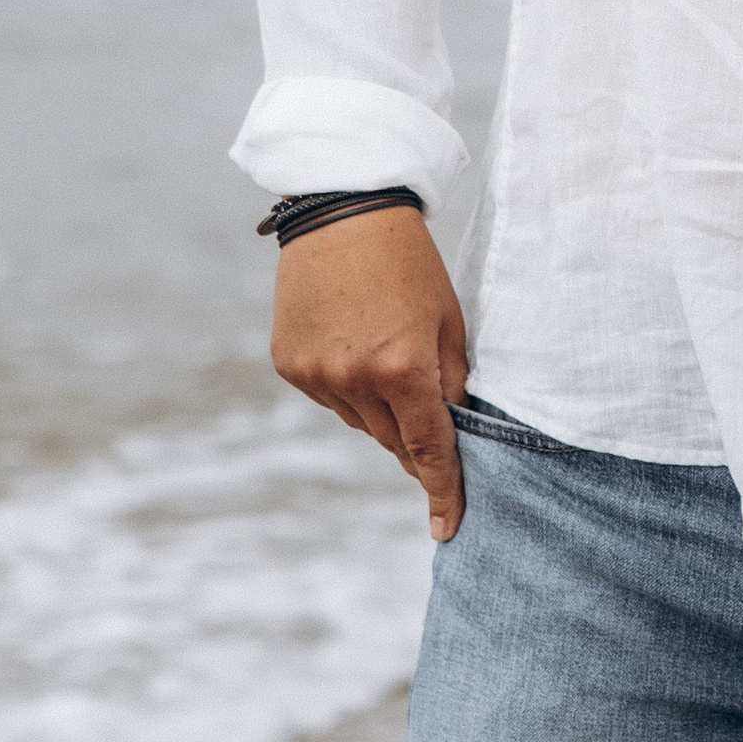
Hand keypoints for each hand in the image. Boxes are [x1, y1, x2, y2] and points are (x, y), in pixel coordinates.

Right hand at [270, 209, 468, 540]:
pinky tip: (353, 344)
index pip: (429, 450)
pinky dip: (347, 387)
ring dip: (380, 408)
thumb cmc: (410, 263)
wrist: (342, 212)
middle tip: (426, 408)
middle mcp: (353, 381)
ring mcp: (315, 375)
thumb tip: (453, 432)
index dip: (442, 491)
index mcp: (403, 370)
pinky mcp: (289, 365)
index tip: (447, 529)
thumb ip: (453, 383)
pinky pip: (329, 398)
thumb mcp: (450, 321)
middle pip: (394, 442)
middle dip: (415, 438)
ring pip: (361, 423)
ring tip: (385, 353)